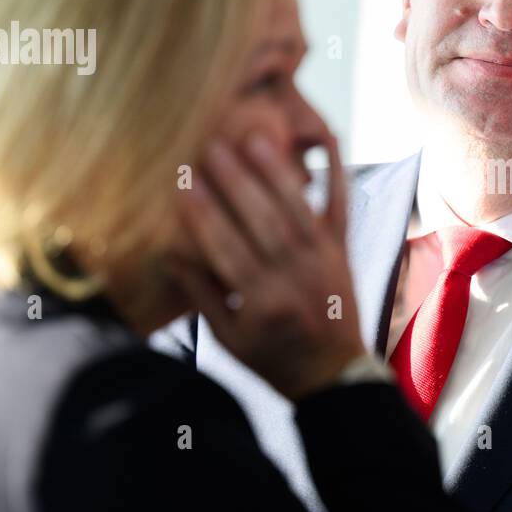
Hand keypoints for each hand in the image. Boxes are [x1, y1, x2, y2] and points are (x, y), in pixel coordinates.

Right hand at [168, 131, 367, 401]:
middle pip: (262, 222)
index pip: (227, 251)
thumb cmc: (272, 357)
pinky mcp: (343, 249)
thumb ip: (200, 296)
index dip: (204, 217)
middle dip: (237, 183)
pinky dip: (336, 172)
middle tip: (213, 147)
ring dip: (276, 171)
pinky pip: (341, 206)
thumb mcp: (228, 339)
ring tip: (253, 138)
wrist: (333, 373)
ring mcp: (323, 258)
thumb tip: (168, 254)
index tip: (184, 185)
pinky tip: (325, 140)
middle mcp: (295, 276)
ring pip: (297, 209)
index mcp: (262, 302)